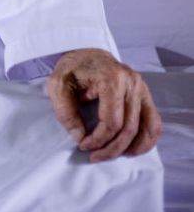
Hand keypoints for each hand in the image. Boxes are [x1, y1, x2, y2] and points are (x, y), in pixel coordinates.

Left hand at [47, 48, 161, 161]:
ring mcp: (142, 88)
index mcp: (111, 77)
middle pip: (129, 128)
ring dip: (131, 148)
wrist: (85, 54)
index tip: (83, 145)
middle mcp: (131, 82)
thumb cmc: (71, 69)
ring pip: (146, 129)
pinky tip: (130, 149)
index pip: (112, 121)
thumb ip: (65, 112)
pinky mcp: (145, 94)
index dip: (98, 140)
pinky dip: (146, 140)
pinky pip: (154, 123)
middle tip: (94, 156)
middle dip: (111, 148)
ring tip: (112, 155)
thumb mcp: (57, 85)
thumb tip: (80, 137)